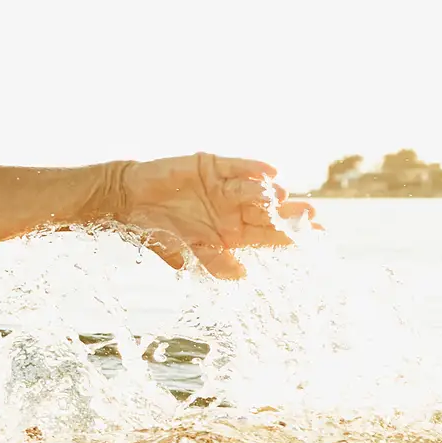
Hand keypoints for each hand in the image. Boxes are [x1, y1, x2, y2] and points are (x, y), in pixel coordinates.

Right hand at [112, 153, 310, 279]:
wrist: (127, 201)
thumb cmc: (155, 231)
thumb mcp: (184, 252)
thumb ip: (213, 261)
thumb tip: (242, 276)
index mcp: (231, 234)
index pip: (267, 236)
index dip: (290, 237)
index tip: (313, 238)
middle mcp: (232, 210)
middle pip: (268, 213)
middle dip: (289, 215)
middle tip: (312, 215)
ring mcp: (224, 187)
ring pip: (254, 191)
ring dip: (269, 194)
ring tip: (283, 198)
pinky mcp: (211, 167)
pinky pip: (238, 167)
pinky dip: (254, 169)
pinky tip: (271, 173)